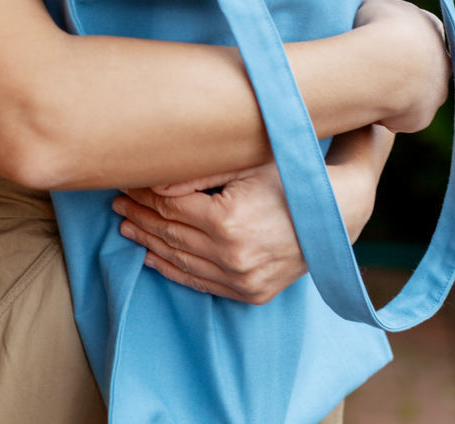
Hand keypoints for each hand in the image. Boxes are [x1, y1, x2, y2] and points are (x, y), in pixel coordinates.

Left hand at [112, 124, 395, 303]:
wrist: (338, 213)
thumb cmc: (291, 174)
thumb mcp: (247, 160)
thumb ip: (199, 170)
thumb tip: (153, 178)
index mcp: (228, 221)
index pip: (170, 206)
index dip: (144, 193)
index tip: (125, 182)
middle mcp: (232, 256)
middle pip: (171, 233)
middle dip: (140, 215)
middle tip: (117, 201)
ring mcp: (242, 280)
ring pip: (181, 261)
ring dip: (149, 242)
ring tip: (126, 225)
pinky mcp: (251, 293)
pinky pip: (201, 284)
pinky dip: (173, 270)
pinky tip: (152, 257)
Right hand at [355, 0, 450, 132]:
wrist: (385, 65)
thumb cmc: (377, 28)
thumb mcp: (374, 6)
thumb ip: (379, 8)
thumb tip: (377, 4)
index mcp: (433, 28)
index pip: (420, 32)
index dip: (399, 35)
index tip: (380, 38)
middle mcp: (444, 62)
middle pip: (423, 65)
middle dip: (403, 66)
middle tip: (375, 66)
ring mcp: (437, 92)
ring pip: (416, 94)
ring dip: (398, 92)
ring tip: (369, 89)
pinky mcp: (423, 117)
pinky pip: (404, 116)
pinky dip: (389, 113)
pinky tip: (370, 107)